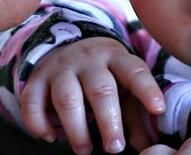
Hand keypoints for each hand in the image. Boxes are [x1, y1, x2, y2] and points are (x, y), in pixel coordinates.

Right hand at [20, 36, 164, 154]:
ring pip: (66, 97)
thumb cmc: (104, 75)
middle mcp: (88, 60)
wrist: (68, 46)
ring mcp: (60, 68)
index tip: (158, 109)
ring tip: (85, 150)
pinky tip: (50, 137)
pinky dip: (38, 123)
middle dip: (108, 121)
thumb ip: (135, 115)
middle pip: (100, 89)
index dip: (146, 90)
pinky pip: (32, 100)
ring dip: (76, 129)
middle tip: (115, 148)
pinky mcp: (37, 78)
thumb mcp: (123, 86)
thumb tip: (147, 146)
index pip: (134, 71)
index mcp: (115, 58)